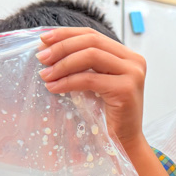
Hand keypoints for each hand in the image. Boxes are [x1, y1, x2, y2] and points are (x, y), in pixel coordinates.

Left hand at [36, 28, 146, 150]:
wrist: (124, 141)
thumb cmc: (107, 114)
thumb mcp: (95, 82)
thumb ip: (82, 65)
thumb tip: (48, 48)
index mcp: (127, 56)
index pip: (93, 35)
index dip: (67, 34)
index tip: (44, 39)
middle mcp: (134, 61)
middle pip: (91, 42)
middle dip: (62, 47)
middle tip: (41, 57)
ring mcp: (133, 74)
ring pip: (90, 56)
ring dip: (63, 64)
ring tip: (45, 74)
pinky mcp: (126, 89)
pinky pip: (89, 79)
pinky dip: (68, 81)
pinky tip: (54, 87)